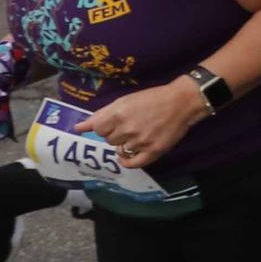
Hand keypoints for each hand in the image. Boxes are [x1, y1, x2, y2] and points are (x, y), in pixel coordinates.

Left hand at [82, 78, 204, 170]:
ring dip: (125, 144)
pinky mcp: (153, 151)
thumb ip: (100, 114)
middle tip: (130, 125)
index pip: (98, 129)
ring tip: (138, 134)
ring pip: (120, 150)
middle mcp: (127, 128)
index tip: (115, 122)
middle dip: (116, 134)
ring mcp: (140, 142)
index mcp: (118, 114)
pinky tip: (129, 155)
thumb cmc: (153, 98)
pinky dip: (127, 161)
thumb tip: (78, 128)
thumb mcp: (125, 100)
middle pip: (109, 140)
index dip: (105, 126)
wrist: (182, 102)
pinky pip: (132, 163)